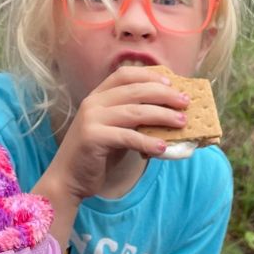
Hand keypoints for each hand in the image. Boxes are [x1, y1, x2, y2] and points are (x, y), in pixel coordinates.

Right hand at [50, 66, 189, 201]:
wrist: (68, 178)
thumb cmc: (96, 155)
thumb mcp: (115, 130)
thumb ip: (133, 119)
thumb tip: (170, 114)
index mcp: (97, 96)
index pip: (125, 75)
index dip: (149, 76)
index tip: (171, 82)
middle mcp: (93, 103)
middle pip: (135, 91)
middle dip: (164, 95)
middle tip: (185, 102)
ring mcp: (91, 119)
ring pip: (134, 112)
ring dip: (162, 115)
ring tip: (182, 122)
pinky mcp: (93, 138)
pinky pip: (128, 137)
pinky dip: (148, 142)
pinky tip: (163, 148)